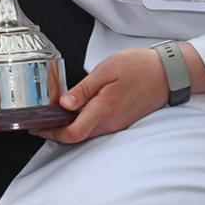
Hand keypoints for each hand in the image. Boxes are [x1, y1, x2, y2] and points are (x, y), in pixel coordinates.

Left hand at [32, 47, 166, 144]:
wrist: (168, 74)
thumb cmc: (139, 67)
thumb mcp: (106, 70)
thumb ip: (83, 89)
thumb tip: (64, 104)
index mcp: (103, 110)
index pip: (72, 133)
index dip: (50, 133)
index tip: (36, 126)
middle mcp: (110, 123)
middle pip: (76, 137)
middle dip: (55, 132)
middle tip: (39, 121)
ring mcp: (117, 124)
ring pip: (86, 134)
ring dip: (68, 128)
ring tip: (53, 115)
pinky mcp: (121, 121)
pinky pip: (96, 128)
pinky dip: (81, 124)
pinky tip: (75, 112)